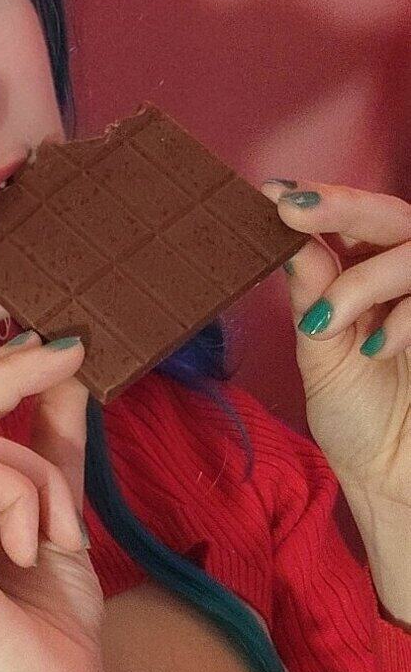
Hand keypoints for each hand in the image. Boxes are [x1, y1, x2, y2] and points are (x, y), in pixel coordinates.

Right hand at [0, 334, 107, 671]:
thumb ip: (47, 452)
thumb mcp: (52, 523)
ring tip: (56, 538)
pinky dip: (25, 499)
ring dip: (39, 480)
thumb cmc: (47, 643)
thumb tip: (59, 371)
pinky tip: (30, 553)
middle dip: (14, 381)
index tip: (55, 346)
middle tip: (74, 351)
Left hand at [260, 179, 410, 507]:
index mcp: (371, 275)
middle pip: (390, 215)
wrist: (395, 478)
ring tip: (328, 325)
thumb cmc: (360, 421)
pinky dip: (407, 316)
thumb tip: (286, 237)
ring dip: (365, 280)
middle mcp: (408, 278)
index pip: (353, 219)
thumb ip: (313, 295)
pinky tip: (378, 348)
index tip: (274, 194)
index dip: (318, 200)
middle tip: (292, 211)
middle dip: (341, 207)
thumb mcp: (323, 354)